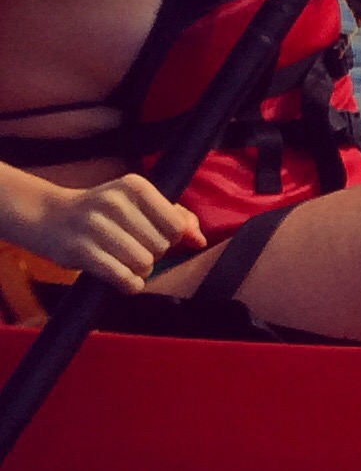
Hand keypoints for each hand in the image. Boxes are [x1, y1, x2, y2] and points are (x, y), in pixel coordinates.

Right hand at [15, 176, 205, 294]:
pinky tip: (126, 281)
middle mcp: (115, 202)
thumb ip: (175, 217)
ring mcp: (95, 226)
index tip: (156, 237)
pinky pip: (121, 276)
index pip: (176, 225)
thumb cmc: (105, 213)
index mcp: (135, 186)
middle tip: (136, 249)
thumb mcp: (139, 204)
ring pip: (144, 263)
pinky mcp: (80, 251)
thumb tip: (199, 241)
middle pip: (161, 246)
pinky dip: (130, 284)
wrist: (50, 217)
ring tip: (128, 262)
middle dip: (155, 254)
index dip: (172, 238)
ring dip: (140, 270)